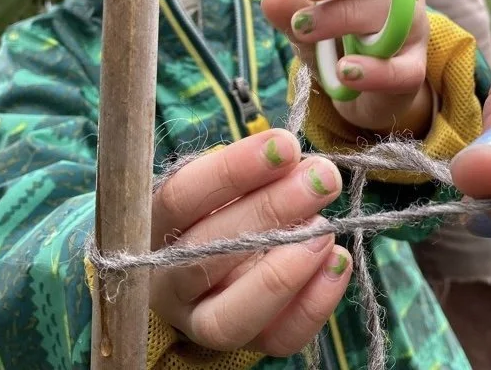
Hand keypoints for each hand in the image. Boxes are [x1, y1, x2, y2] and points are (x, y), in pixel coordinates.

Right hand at [149, 130, 351, 354]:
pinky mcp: (246, 345)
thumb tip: (298, 160)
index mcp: (152, 226)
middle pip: (205, 254)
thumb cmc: (225, 206)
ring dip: (284, 272)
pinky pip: (277, 340)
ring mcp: (200, 322)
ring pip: (229, 317)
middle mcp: (167, 280)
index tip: (285, 145)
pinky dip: (314, 303)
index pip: (181, 198)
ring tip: (325, 228)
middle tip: (322, 178)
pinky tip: (338, 260)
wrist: (217, 267)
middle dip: (271, 210)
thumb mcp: (228, 181)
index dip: (233, 170)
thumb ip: (257, 170)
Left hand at [262, 0, 433, 135]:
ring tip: (303, 25)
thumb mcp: (308, 17)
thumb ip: (291, 5)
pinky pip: (401, 70)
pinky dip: (373, 70)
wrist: (360, 91)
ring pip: (391, 16)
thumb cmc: (338, 39)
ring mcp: (412, 31)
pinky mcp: (410, 70)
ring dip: (343, 16)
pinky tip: (346, 70)